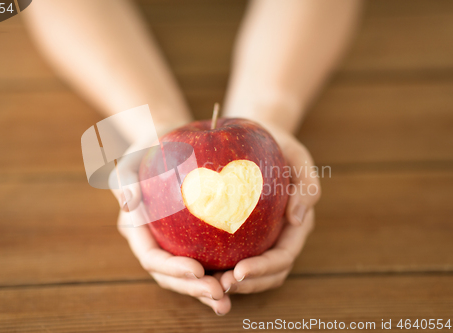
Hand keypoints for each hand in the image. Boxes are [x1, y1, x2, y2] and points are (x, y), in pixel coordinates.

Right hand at [111, 142, 231, 315]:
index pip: (152, 258)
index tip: (197, 270)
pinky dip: (221, 270)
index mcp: (138, 231)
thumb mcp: (130, 160)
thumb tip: (129, 202)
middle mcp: (155, 242)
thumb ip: (125, 180)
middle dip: (193, 289)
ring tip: (228, 300)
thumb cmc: (145, 149)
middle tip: (219, 295)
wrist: (163, 143)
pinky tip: (242, 275)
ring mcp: (174, 243)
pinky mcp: (192, 238)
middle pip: (172, 275)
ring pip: (190, 275)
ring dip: (208, 289)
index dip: (172, 268)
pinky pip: (207, 257)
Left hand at [219, 127, 319, 293]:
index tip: (238, 271)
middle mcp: (280, 236)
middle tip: (220, 286)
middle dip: (247, 285)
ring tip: (209, 285)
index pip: (282, 257)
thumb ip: (306, 185)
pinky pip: (232, 254)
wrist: (260, 139)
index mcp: (296, 225)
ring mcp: (262, 237)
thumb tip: (297, 219)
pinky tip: (199, 267)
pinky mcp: (243, 233)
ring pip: (252, 273)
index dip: (263, 269)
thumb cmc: (280, 145)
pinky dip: (220, 266)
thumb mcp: (297, 156)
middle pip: (269, 274)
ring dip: (233, 284)